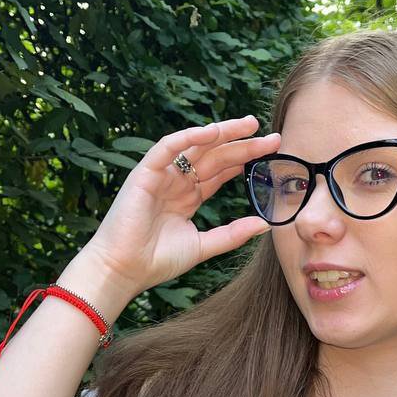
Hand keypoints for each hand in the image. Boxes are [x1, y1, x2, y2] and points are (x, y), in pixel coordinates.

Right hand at [84, 115, 280, 293]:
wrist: (124, 271)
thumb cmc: (157, 261)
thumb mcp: (203, 246)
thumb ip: (232, 234)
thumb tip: (265, 224)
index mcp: (188, 197)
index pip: (221, 172)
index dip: (245, 160)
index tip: (272, 154)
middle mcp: (176, 182)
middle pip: (215, 156)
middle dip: (243, 144)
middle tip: (272, 137)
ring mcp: (161, 176)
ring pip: (196, 146)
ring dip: (222, 133)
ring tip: (249, 125)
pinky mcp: (144, 174)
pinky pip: (167, 148)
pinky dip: (188, 137)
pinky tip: (212, 131)